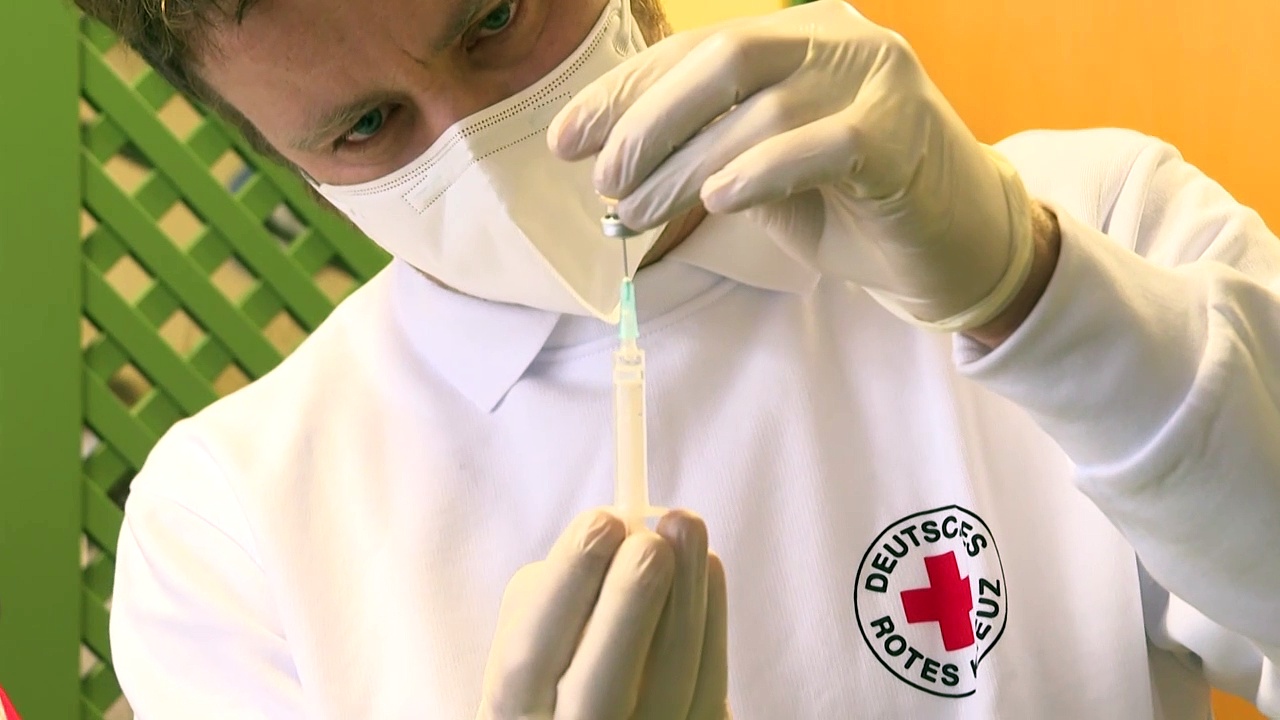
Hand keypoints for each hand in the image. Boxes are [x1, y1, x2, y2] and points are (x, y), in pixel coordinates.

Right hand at [477, 509, 729, 719]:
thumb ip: (547, 596)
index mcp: (514, 712)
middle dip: (629, 603)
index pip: (530, 655)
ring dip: (687, 597)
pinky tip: (708, 569)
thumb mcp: (526, 647)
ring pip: (670, 685)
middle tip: (651, 539)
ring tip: (685, 528)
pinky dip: (713, 621)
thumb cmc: (552, 673)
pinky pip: (710, 690)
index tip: (603, 520)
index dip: (568, 585)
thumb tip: (608, 530)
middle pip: (599, 688)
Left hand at [550, 0, 1037, 333]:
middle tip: (603, 181)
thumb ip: (709, 153)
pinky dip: (758, 171)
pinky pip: (817, 144)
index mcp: (800, 36)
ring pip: (760, 108)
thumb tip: (616, 166)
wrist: (958, 247)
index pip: (695, 51)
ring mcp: (875, 81)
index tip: (567, 139)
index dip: (625, 92)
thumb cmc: (855, 207)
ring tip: (637, 214)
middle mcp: (839, 40)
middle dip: (647, 121)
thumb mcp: (766, 173)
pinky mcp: (899, 137)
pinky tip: (717, 200)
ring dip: (684, 164)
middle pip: (723, 59)